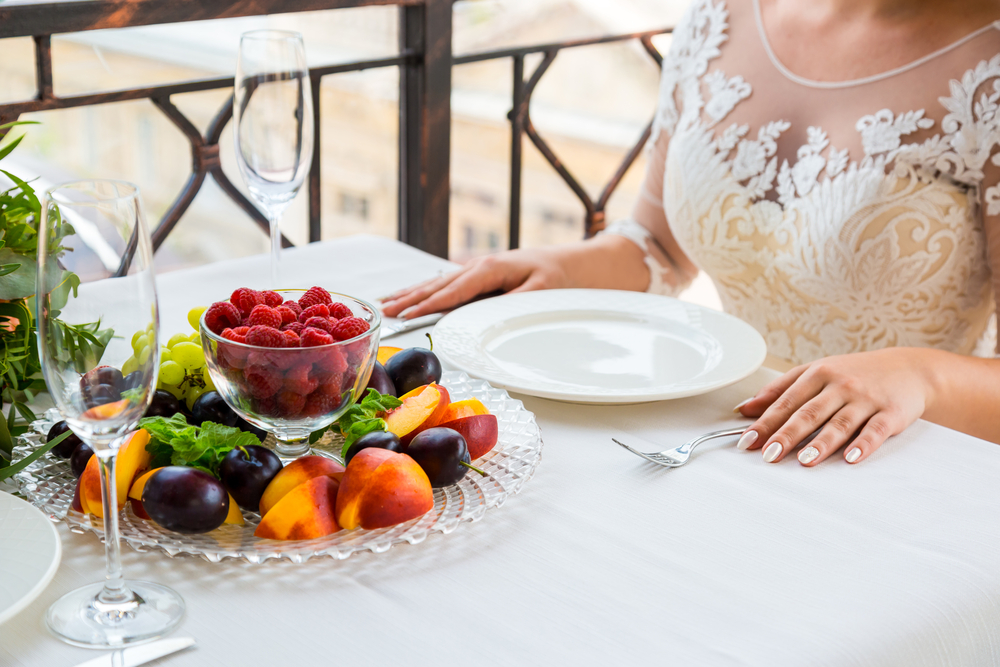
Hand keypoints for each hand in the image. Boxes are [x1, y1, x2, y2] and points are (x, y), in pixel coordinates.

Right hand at [380, 247, 571, 318]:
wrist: (577, 263)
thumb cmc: (561, 278)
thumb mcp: (540, 292)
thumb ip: (509, 304)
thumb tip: (481, 317)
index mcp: (491, 269)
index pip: (452, 291)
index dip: (428, 305)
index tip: (406, 317)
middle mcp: (479, 266)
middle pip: (437, 285)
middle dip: (409, 298)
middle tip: (383, 312)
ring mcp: (478, 269)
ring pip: (437, 282)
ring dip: (411, 293)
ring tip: (385, 303)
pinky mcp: (481, 274)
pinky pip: (446, 283)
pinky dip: (425, 290)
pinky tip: (411, 295)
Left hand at [734, 348, 937, 465]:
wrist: (908, 369)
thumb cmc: (854, 373)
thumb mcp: (816, 372)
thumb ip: (780, 390)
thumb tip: (744, 409)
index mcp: (818, 374)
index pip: (786, 401)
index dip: (765, 422)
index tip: (747, 441)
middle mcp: (840, 384)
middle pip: (809, 413)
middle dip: (787, 435)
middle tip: (769, 455)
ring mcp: (866, 398)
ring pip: (840, 422)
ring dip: (821, 443)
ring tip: (804, 461)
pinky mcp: (891, 412)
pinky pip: (875, 430)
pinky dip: (863, 444)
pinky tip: (850, 458)